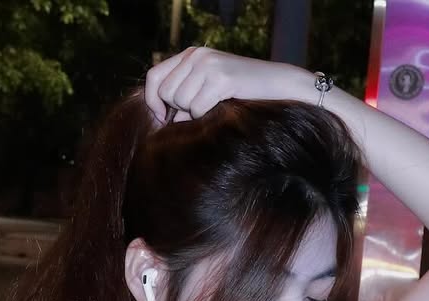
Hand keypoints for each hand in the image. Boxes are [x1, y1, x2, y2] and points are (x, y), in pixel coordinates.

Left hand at [145, 48, 300, 123]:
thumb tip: (164, 118)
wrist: (277, 84)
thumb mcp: (208, 89)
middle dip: (178, 109)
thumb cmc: (242, 93)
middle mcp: (196, 55)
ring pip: (181, 102)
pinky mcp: (220, 78)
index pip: (154, 76)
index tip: (161, 117)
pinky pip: (197, 109)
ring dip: (194, 113)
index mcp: (190, 54)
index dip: (152, 100)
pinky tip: (221, 107)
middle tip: (200, 109)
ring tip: (213, 105)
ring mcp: (208, 64)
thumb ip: (185, 96)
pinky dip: (206, 116)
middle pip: (166, 93)